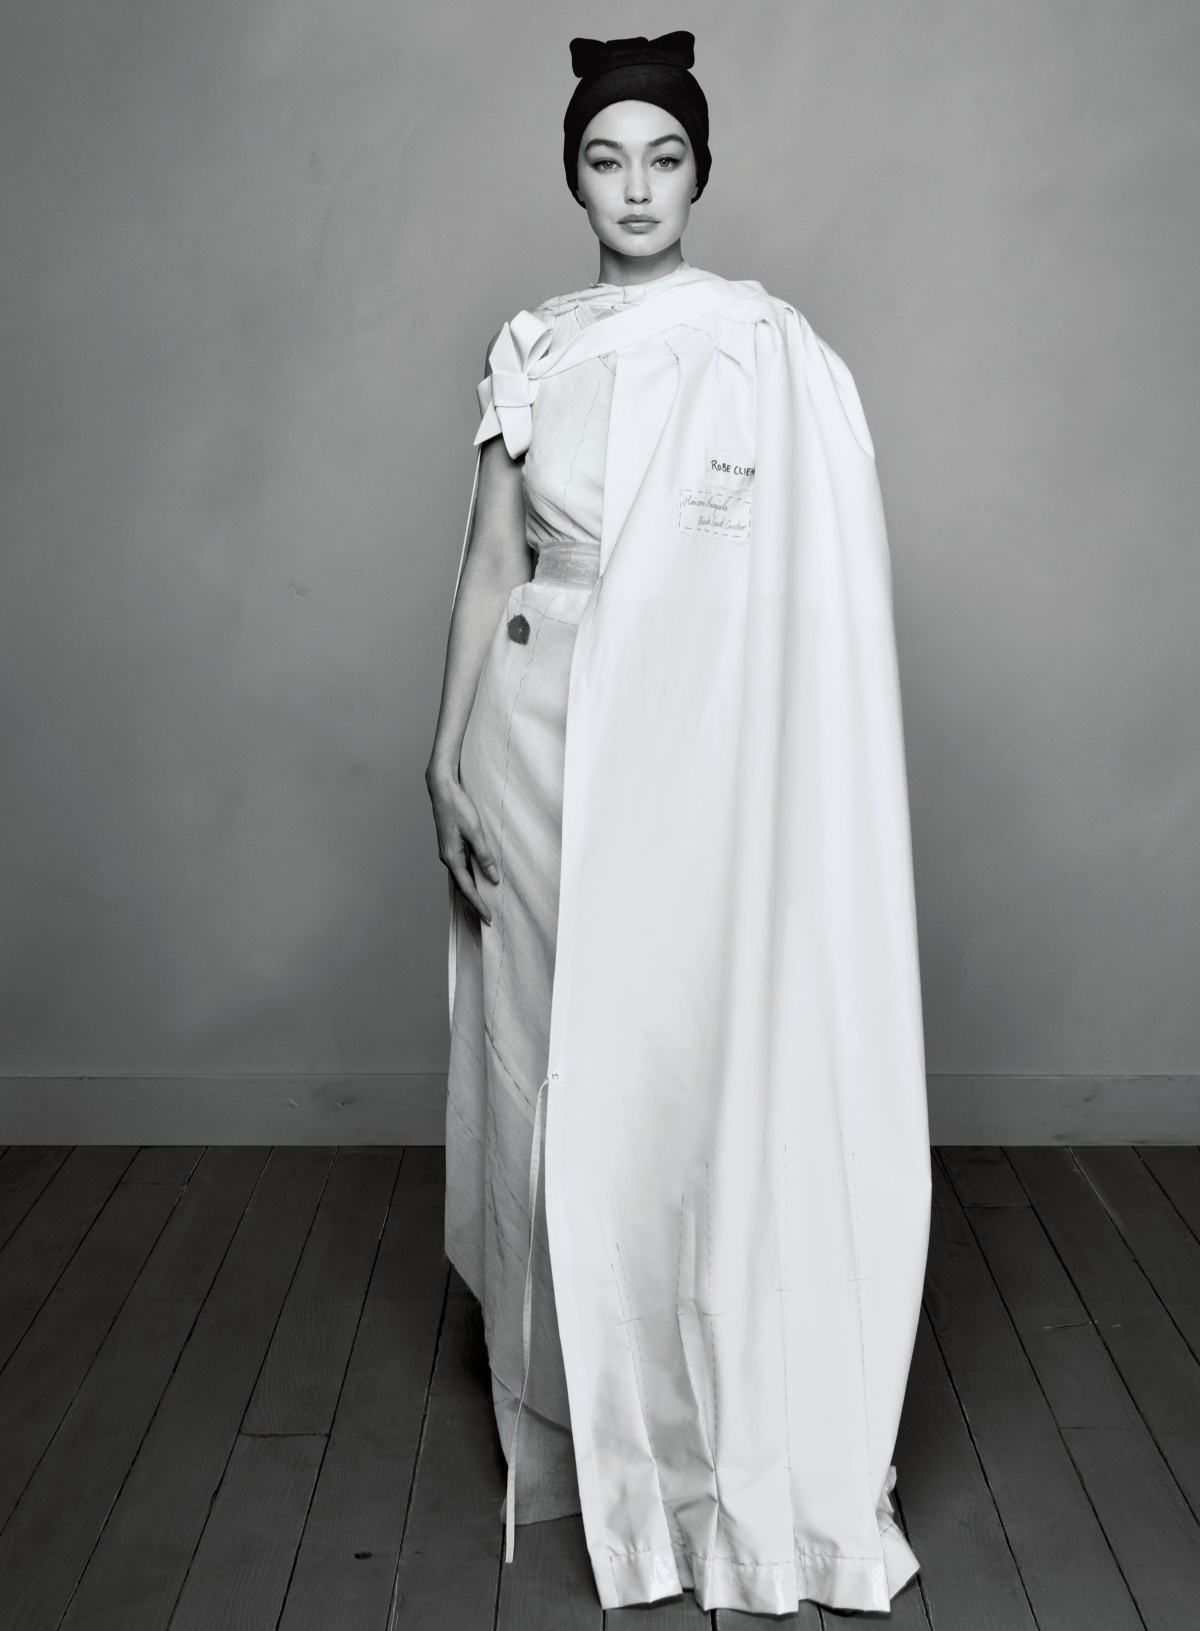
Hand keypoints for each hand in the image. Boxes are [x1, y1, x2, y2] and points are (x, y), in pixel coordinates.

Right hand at [426, 761, 498, 923]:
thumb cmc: (458, 807)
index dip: (478, 904)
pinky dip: (469, 878)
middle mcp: (447, 858)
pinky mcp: (451, 845)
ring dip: (472, 892)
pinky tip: (478, 880)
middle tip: (486, 918)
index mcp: (452, 857)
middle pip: (462, 887)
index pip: (467, 888)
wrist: (442, 789)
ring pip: (461, 878)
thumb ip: (484, 855)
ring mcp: (448, 852)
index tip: (488, 918)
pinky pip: (461, 867)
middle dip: (474, 903)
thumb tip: (492, 877)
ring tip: (483, 904)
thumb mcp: (475, 831)